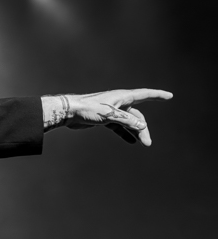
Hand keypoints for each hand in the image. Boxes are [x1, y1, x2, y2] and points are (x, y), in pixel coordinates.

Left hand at [43, 89, 172, 145]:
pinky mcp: (104, 119)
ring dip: (135, 132)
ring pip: (128, 122)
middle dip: (143, 128)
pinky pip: (119, 127)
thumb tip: (143, 125)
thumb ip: (127, 121)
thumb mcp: (110, 115)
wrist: (69, 112)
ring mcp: (111, 111)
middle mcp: (118, 103)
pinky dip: (124, 133)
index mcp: (122, 97)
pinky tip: (131, 141)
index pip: (144, 95)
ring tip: (143, 143)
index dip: (157, 95)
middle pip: (137, 116)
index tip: (169, 96)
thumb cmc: (88, 109)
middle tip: (148, 143)